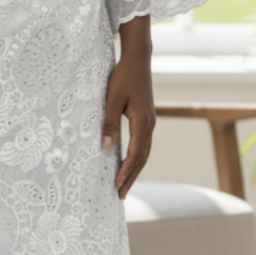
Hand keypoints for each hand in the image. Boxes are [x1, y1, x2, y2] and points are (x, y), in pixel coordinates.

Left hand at [102, 16, 155, 199]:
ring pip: (144, 152)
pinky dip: (136, 156)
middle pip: (142, 159)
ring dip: (134, 169)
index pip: (135, 155)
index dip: (125, 172)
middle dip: (131, 177)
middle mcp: (149, 125)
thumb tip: (105, 148)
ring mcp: (150, 121)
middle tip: (121, 195)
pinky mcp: (146, 117)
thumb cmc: (123, 77)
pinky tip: (128, 161)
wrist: (138, 59)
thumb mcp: (112, 99)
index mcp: (142, 123)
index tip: (116, 186)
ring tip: (124, 183)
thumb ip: (109, 123)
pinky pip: (143, 143)